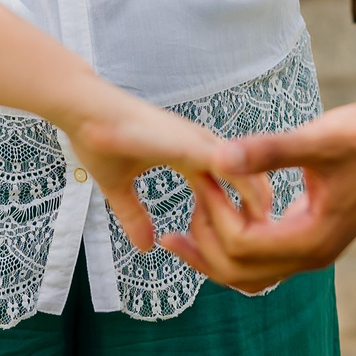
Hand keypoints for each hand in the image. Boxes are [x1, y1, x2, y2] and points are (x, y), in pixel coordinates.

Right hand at [61, 90, 272, 255]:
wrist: (80, 109)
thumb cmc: (96, 139)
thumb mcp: (117, 187)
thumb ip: (133, 214)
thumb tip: (146, 246)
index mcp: (185, 153)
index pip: (225, 183)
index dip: (240, 210)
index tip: (254, 239)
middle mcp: (197, 144)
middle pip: (245, 176)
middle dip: (259, 208)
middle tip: (273, 242)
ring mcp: (195, 140)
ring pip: (244, 170)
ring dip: (259, 200)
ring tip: (275, 232)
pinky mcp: (187, 141)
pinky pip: (226, 165)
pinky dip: (242, 187)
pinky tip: (257, 212)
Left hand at [161, 95, 355, 292]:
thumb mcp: (318, 138)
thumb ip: (267, 150)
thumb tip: (218, 157)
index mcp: (313, 238)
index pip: (243, 247)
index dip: (213, 215)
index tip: (200, 175)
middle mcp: (313, 255)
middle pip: (239, 274)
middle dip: (203, 245)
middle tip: (180, 209)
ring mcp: (315, 250)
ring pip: (250, 275)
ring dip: (214, 256)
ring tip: (180, 231)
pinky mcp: (314, 236)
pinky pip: (265, 260)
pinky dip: (235, 248)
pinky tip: (221, 218)